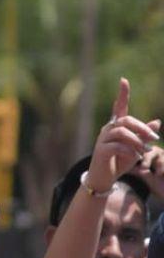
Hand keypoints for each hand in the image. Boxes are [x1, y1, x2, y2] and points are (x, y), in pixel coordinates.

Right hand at [88, 78, 160, 192]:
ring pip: (122, 132)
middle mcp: (108, 129)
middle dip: (142, 128)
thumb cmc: (120, 161)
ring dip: (137, 141)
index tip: (124, 80)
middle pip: (126, 120)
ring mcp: (102, 139)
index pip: (119, 107)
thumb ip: (145, 136)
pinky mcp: (101, 150)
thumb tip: (157, 121)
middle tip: (155, 138)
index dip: (122, 94)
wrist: (105, 177)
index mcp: (116, 127)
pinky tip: (134, 156)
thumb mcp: (137, 148)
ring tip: (145, 151)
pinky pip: (117, 146)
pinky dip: (130, 151)